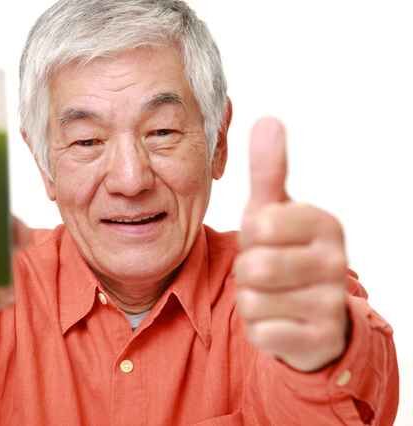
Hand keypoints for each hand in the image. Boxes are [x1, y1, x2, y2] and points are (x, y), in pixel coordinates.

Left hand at [235, 118, 348, 371]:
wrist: (310, 313)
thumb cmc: (284, 253)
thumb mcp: (274, 210)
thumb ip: (268, 170)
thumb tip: (267, 120)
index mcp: (325, 223)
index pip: (259, 225)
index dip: (250, 237)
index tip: (267, 240)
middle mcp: (337, 262)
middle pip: (253, 266)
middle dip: (247, 271)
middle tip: (266, 272)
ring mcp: (332, 302)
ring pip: (253, 300)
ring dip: (250, 300)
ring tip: (272, 295)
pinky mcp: (320, 339)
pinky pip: (261, 332)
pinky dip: (259, 328)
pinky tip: (279, 321)